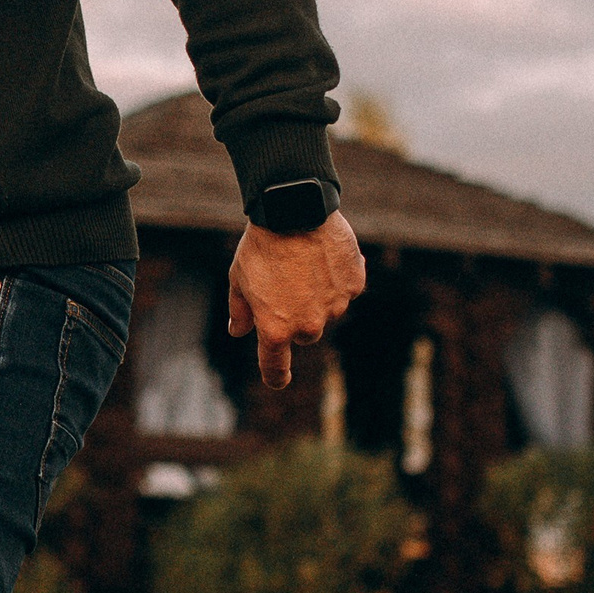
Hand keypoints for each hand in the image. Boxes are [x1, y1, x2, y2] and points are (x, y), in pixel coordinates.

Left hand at [227, 213, 365, 388]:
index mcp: (275, 330)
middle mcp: (308, 325)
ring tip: (304, 266)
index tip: (277, 380)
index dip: (275, 376)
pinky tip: (324, 258)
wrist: (294, 212)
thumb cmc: (260, 248)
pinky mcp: (354, 286)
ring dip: (318, 298)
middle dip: (296, 318)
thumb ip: (240, 311)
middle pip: (305, 335)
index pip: (275, 366)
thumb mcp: (239, 281)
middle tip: (285, 287)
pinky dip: (337, 280)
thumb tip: (238, 332)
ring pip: (327, 313)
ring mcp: (334, 306)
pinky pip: (345, 291)